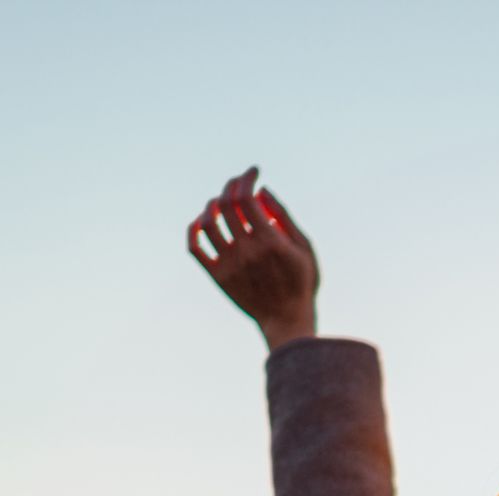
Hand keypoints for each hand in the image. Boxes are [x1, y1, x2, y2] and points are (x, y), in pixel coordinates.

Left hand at [187, 166, 319, 350]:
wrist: (286, 320)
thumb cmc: (301, 282)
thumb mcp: (304, 248)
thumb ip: (284, 217)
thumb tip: (262, 191)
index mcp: (270, 241)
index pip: (246, 197)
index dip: (246, 177)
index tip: (253, 171)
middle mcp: (246, 251)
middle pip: (225, 205)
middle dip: (231, 185)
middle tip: (238, 182)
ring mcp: (229, 264)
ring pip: (207, 222)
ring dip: (212, 205)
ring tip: (221, 203)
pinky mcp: (217, 276)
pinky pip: (195, 247)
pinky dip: (194, 229)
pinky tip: (202, 222)